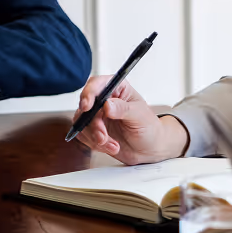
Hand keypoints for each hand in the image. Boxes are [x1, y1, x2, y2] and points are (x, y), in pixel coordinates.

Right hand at [72, 75, 187, 164]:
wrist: (149, 149)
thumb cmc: (149, 128)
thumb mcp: (140, 116)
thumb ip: (124, 109)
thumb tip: (107, 105)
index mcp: (118, 89)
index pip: (97, 84)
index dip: (89, 93)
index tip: (87, 106)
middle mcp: (105, 101)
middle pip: (86, 106)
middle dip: (94, 125)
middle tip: (103, 137)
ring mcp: (98, 116)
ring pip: (82, 123)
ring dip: (96, 137)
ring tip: (113, 145)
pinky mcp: (93, 130)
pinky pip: (84, 135)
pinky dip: (96, 144)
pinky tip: (112, 146)